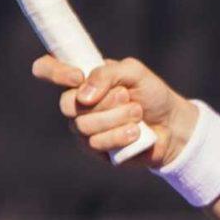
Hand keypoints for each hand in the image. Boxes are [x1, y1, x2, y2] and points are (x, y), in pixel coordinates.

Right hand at [32, 54, 195, 166]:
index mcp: (81, 78)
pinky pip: (96, 144)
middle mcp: (76, 103)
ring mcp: (83, 128)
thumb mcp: (134, 72)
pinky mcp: (95, 150)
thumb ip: (107, 73)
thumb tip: (83, 96)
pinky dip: (119, 135)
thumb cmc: (150, 94)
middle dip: (102, 101)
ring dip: (116, 117)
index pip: (47, 69)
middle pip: (66, 104)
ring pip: (83, 126)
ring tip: (137, 114)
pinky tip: (136, 132)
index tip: (77, 76)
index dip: (54, 71)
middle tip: (126, 96)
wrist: (172, 124)